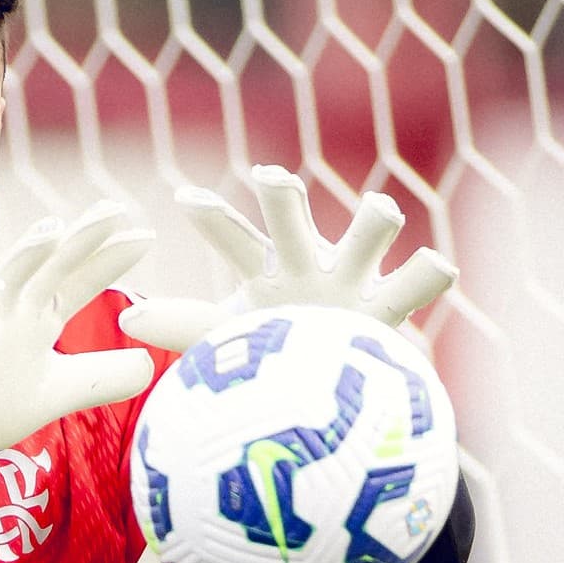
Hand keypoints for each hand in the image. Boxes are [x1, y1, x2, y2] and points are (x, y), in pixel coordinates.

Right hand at [0, 202, 156, 468]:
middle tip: (114, 209)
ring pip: (8, 283)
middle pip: (52, 267)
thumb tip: (150, 365)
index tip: (145, 237)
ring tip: (53, 228)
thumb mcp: (65, 389)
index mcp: (40, 316)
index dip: (109, 259)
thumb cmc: (1, 404)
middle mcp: (15, 312)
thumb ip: (104, 376)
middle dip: (81, 237)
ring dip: (27, 254)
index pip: (79, 280)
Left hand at [118, 165, 457, 352]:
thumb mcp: (232, 333)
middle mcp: (313, 259)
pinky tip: (435, 265)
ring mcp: (359, 277)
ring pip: (374, 226)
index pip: (234, 236)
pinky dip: (431, 269)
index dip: (213, 216)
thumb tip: (129, 318)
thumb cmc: (281, 343)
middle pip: (296, 212)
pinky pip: (424, 278)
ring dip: (377, 216)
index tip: (185, 198)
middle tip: (269, 179)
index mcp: (269, 266)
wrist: (339, 383)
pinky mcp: (395, 307)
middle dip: (284, 191)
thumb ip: (185, 324)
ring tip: (379, 212)